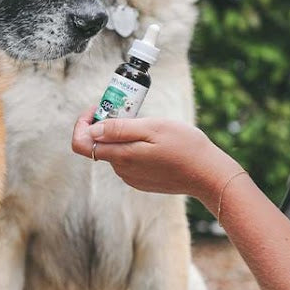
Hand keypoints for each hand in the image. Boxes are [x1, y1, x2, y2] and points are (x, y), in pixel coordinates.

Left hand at [71, 107, 240, 204]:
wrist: (208, 174)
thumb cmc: (185, 146)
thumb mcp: (152, 128)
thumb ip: (120, 129)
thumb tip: (91, 130)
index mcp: (121, 156)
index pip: (81, 143)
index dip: (83, 123)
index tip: (99, 108)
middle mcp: (122, 170)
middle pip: (99, 145)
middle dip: (106, 124)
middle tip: (128, 108)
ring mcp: (132, 178)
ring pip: (115, 151)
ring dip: (122, 135)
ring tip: (146, 123)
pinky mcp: (142, 181)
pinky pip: (128, 160)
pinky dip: (133, 146)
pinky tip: (154, 141)